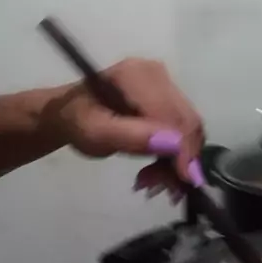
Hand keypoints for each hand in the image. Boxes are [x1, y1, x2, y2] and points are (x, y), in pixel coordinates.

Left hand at [49, 58, 203, 181]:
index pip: (173, 115)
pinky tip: (158, 170)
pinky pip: (185, 129)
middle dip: (179, 160)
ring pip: (189, 128)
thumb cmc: (76, 121)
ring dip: (177, 161)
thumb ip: (131, 137)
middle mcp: (158, 74)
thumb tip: (173, 143)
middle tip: (158, 188)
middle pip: (186, 121)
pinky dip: (176, 154)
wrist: (72, 112)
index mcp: (136, 76)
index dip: (182, 150)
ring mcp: (166, 84)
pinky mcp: (170, 97)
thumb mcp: (93, 134)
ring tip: (151, 181)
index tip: (180, 184)